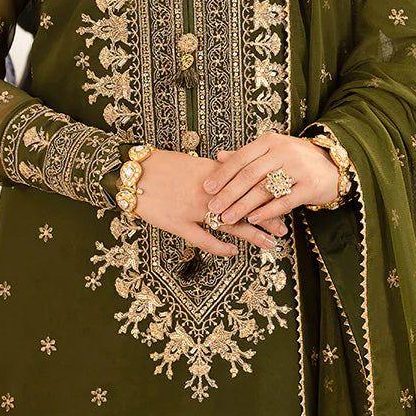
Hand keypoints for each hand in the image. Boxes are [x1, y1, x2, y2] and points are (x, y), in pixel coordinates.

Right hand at [130, 148, 290, 257]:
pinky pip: (203, 239)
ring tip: (270, 243)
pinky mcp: (178, 224)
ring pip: (230, 224)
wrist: (132, 173)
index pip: (245, 185)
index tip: (281, 200)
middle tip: (284, 228)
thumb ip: (212, 171)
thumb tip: (230, 174)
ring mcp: (193, 209)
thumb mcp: (189, 163)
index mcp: (210, 173)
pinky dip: (220, 247)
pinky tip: (234, 252)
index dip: (265, 194)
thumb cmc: (159, 165)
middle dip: (266, 217)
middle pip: (244, 205)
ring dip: (252, 234)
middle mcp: (206, 191)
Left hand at [199, 132, 338, 226]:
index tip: (207, 188)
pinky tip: (252, 219)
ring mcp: (297, 168)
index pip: (240, 158)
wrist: (333, 165)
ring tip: (227, 217)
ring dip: (242, 206)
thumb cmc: (296, 159)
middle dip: (228, 193)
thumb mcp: (271, 151)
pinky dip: (266, 211)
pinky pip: (283, 201)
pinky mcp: (309, 186)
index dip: (222, 174)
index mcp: (270, 142)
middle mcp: (283, 152)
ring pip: (264, 189)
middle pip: (249, 175)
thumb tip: (218, 156)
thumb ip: (246, 155)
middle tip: (213, 208)